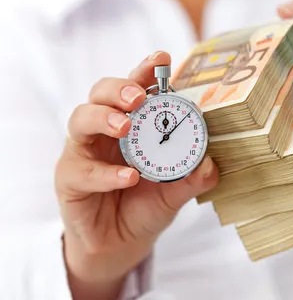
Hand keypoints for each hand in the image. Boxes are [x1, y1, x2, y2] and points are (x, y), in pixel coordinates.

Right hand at [55, 51, 217, 299]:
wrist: (118, 247)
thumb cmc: (143, 206)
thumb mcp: (174, 192)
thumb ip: (191, 178)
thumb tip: (211, 164)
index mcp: (131, 122)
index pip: (135, 87)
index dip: (145, 70)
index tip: (161, 58)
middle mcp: (103, 129)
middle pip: (100, 92)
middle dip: (119, 87)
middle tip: (139, 97)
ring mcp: (82, 151)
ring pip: (80, 119)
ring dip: (103, 117)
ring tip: (125, 127)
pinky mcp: (69, 178)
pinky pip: (81, 169)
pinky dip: (105, 173)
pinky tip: (128, 178)